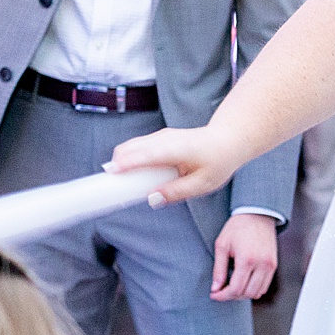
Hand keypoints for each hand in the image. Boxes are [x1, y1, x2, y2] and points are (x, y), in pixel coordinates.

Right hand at [107, 124, 242, 206]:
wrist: (227, 139)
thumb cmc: (217, 161)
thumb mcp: (203, 184)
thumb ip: (177, 192)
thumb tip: (152, 198)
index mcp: (177, 149)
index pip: (147, 155)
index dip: (127, 163)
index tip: (111, 172)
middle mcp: (165, 138)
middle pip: (131, 147)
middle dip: (116, 164)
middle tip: (108, 186)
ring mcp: (160, 135)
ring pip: (131, 145)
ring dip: (121, 162)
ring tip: (115, 182)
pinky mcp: (158, 138)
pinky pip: (137, 146)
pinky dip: (128, 158)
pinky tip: (127, 174)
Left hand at [211, 212, 277, 302]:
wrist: (257, 214)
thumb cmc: (237, 227)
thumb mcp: (222, 245)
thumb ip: (218, 269)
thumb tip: (215, 288)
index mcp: (247, 259)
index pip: (235, 289)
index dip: (222, 295)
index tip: (214, 294)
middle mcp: (261, 264)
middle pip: (246, 294)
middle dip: (231, 296)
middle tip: (220, 291)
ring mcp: (270, 265)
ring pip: (257, 292)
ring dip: (243, 294)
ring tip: (232, 287)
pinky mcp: (274, 265)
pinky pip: (265, 286)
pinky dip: (253, 289)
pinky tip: (244, 282)